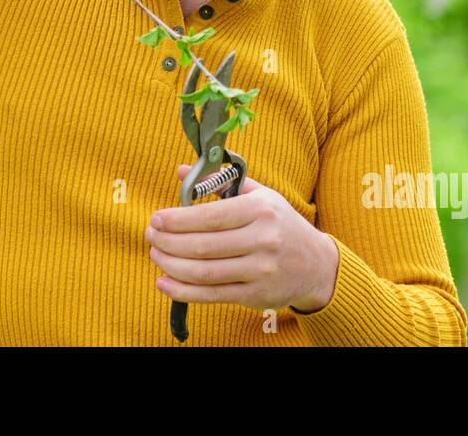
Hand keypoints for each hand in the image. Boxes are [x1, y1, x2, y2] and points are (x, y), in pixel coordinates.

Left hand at [146, 164, 339, 312]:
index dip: (177, 219)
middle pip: (203, 245)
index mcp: (260, 210)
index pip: (210, 216)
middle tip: (150, 236)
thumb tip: (181, 171)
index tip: (156, 218)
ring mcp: (259, 271)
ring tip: (155, 254)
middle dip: (168, 241)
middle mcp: (262, 240)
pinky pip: (212, 294)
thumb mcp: (260, 196)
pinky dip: (183, 291)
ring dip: (171, 265)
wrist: (317, 265)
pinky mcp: (255, 296)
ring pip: (204, 271)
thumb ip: (220, 183)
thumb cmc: (281, 224)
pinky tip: (164, 283)